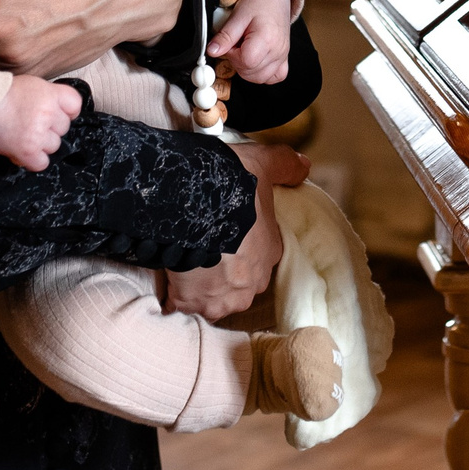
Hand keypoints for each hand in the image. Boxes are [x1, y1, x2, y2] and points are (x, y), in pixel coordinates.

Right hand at [0, 73, 81, 171]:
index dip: (67, 111)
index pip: (75, 105)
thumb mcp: (30, 84)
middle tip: (30, 123)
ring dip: (41, 144)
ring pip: (54, 146)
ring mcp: (38, 134)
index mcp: (49, 94)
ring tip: (23, 135)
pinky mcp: (27, 152)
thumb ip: (48, 95)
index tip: (56, 113)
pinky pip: (42, 163)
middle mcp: (47, 114)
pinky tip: (22, 150)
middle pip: (64, 127)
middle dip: (50, 127)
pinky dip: (33, 160)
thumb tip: (60, 110)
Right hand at [164, 142, 308, 320]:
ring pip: (210, 299)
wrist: (195, 203)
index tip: (225, 239)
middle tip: (201, 252)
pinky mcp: (189, 302)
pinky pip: (178, 305)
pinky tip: (165, 280)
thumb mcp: (262, 165)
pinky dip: (171, 296)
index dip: (240, 250)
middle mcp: (249, 283)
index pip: (258, 260)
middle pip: (236, 286)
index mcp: (268, 253)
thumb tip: (303, 166)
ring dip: (197, 289)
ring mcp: (220, 297)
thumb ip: (285, 165)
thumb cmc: (233, 185)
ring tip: (181, 266)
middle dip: (221, 276)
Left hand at [207, 0, 292, 84]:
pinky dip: (263, 74)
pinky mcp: (284, 57)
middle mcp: (278, 50)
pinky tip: (256, 62)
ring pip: (261, 78)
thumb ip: (225, 36)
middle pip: (252, 73)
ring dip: (248, 69)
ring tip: (245, 51)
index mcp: (267, 39)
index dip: (233, 55)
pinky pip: (275, 77)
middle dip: (238, 62)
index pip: (246, 62)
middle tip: (236, 45)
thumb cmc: (259, 1)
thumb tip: (212, 51)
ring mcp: (283, 55)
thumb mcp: (238, 15)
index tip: (231, 44)